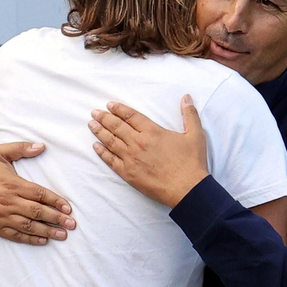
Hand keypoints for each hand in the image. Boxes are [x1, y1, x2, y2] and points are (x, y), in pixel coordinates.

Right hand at [0, 142, 75, 245]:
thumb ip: (20, 148)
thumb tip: (42, 146)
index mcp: (13, 184)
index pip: (39, 194)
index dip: (55, 201)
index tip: (68, 207)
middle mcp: (9, 201)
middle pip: (37, 211)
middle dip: (56, 218)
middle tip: (72, 224)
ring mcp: (2, 216)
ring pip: (29, 225)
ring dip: (47, 231)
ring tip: (63, 235)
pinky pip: (16, 235)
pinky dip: (30, 239)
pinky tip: (43, 240)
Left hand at [90, 97, 209, 207]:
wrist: (187, 189)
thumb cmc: (191, 163)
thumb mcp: (195, 135)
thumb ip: (189, 114)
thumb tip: (186, 97)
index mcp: (152, 132)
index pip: (131, 116)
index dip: (119, 109)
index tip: (110, 105)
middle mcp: (138, 143)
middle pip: (117, 126)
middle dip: (104, 118)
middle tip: (95, 112)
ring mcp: (131, 158)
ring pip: (111, 142)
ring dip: (99, 132)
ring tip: (91, 124)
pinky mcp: (128, 173)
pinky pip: (111, 160)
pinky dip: (102, 152)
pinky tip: (95, 146)